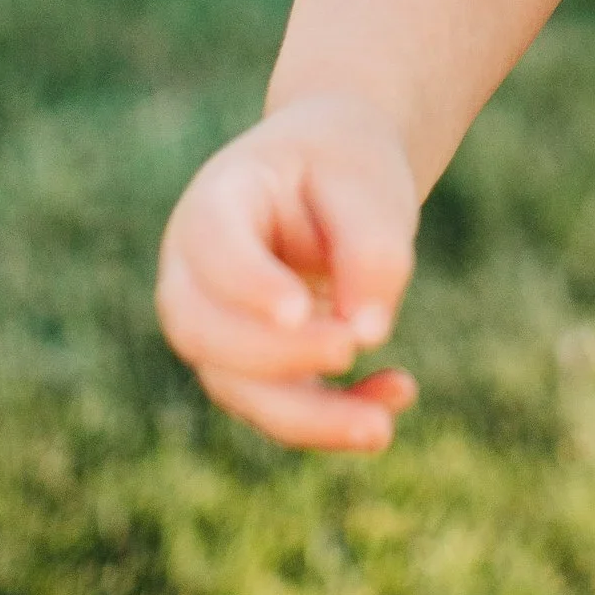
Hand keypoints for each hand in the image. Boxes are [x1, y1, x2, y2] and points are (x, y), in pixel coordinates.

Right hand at [155, 92, 421, 452]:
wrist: (337, 174)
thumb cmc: (346, 167)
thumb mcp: (369, 183)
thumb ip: (371, 248)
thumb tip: (369, 334)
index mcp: (216, 202)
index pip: (213, 249)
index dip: (248, 286)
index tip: (300, 311)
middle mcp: (196, 273)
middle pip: (205, 332)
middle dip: (274, 358)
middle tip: (350, 351)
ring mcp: (215, 327)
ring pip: (238, 389)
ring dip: (309, 416)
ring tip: (381, 428)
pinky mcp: (252, 369)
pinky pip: (280, 408)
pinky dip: (335, 416)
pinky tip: (399, 394)